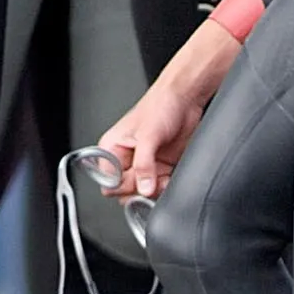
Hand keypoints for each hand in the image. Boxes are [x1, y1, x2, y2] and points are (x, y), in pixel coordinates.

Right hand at [100, 25, 234, 200]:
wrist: (185, 99)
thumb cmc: (160, 105)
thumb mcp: (149, 135)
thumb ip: (144, 164)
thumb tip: (144, 188)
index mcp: (112, 150)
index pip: (108, 182)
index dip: (122, 187)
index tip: (137, 181)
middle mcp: (125, 160)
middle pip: (125, 192)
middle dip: (140, 191)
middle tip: (153, 179)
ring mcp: (143, 166)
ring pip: (143, 193)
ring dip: (155, 190)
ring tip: (164, 176)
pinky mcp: (159, 169)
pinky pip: (158, 188)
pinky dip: (165, 187)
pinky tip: (169, 176)